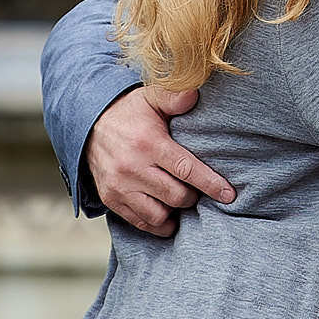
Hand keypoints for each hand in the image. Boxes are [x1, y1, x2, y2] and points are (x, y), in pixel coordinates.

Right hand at [86, 85, 235, 236]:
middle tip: (198, 189)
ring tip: (182, 200)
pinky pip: (140, 222)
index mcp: (148, 143)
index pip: (186, 169)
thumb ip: (174, 97)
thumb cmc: (130, 113)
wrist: (89, 124)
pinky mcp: (110, 199)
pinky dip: (158, 223)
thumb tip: (195, 94)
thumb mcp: (151, 98)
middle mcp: (132, 168)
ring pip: (159, 214)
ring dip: (175, 211)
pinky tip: (167, 216)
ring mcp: (119, 186)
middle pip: (176, 196)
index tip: (229, 194)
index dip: (210, 184)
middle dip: (193, 196)